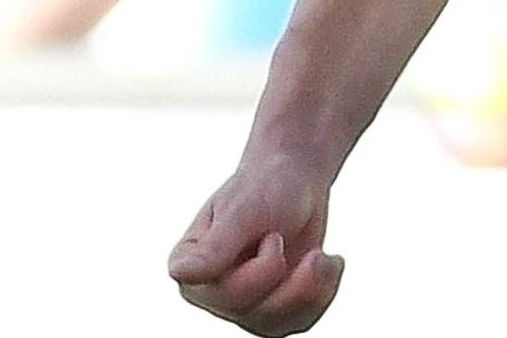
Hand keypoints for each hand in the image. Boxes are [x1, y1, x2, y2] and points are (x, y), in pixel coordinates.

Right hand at [168, 154, 346, 335]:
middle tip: (294, 239)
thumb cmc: (265, 187)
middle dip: (289, 278)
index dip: (260, 271)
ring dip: (310, 288)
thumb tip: (179, 274)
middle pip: (252, 313)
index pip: (221, 294)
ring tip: (319, 255)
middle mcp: (210, 291)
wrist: (297, 182)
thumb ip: (214, 247)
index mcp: (189, 266)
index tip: (274, 236)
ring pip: (276, 324)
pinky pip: (299, 321)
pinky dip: (322, 293)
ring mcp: (241, 304)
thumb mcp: (242, 211)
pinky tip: (327, 263)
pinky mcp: (271, 310)